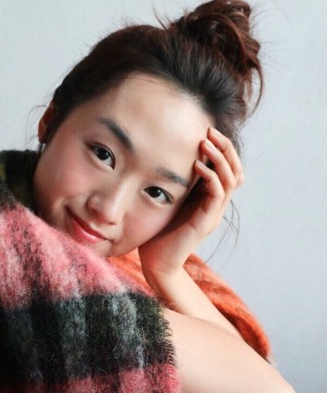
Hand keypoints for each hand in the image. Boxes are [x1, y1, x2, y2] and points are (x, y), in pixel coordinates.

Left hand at [139, 127, 243, 277]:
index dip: (224, 149)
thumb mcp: (170, 199)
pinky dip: (211, 177)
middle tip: (211, 130)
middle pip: (236, 171)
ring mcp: (213, 214)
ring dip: (220, 158)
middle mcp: (216, 205)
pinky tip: (197, 166)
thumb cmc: (158, 230)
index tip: (208, 131)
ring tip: (206, 142)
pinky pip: (217, 195)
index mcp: (209, 199)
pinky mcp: (206, 222)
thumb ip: (178, 183)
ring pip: (231, 180)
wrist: (157, 262)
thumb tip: (168, 157)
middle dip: (226, 148)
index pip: (229, 169)